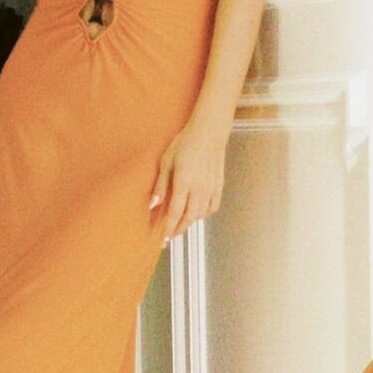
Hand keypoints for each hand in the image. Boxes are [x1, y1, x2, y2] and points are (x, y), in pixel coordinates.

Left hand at [149, 123, 226, 238]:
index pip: (175, 212)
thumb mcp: (166, 161)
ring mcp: (211, 188)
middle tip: (171, 234)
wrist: (209, 133)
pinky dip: (204, 213)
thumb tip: (153, 204)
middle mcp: (199, 188)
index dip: (168, 228)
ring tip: (181, 221)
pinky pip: (212, 207)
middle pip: (189, 218)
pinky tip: (197, 210)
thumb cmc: (185, 143)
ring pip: (201, 214)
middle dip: (179, 229)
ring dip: (190, 221)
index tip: (163, 239)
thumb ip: (160, 185)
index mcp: (184, 182)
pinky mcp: (219, 185)